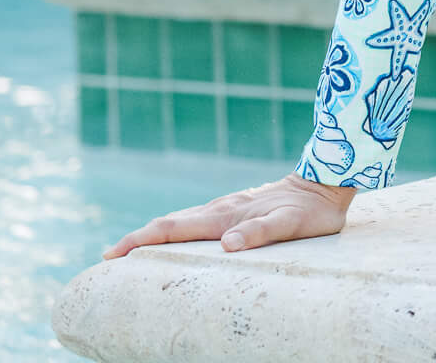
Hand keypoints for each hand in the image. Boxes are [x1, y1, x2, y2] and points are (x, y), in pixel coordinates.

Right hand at [102, 175, 357, 259]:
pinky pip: (197, 219)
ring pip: (182, 220)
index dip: (141, 241)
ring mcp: (228, 206)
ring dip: (154, 234)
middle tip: (108, 257)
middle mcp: (221, 210)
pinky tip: (175, 236)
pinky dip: (176, 229)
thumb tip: (228, 245)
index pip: (173, 229)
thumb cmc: (313, 210)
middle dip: (137, 239)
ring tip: (131, 249)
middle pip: (169, 224)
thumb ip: (261, 233)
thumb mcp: (293, 224)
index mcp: (226, 217)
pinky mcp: (237, 207)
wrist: (328, 179)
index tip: (112, 254)